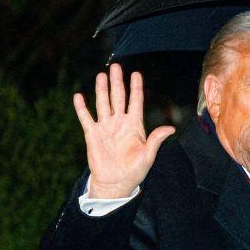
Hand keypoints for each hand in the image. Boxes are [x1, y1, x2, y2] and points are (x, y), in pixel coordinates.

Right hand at [73, 63, 174, 198]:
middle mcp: (120, 123)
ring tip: (101, 75)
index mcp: (134, 125)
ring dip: (102, 90)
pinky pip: (86, 118)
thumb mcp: (148, 155)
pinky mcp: (93, 135)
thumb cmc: (135, 170)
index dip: (136, 88)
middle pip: (118, 98)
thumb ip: (156, 140)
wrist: (116, 183)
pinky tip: (78, 96)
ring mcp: (105, 127)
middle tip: (115, 66)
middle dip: (117, 82)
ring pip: (103, 103)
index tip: (136, 73)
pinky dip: (82, 108)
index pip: (135, 101)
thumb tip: (171, 129)